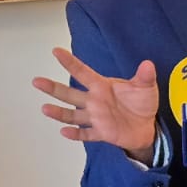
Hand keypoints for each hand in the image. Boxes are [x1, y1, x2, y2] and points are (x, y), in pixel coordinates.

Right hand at [33, 49, 159, 161]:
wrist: (146, 128)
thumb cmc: (142, 104)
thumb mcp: (146, 87)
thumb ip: (145, 77)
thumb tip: (148, 64)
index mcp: (102, 86)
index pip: (83, 72)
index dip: (70, 62)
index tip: (56, 52)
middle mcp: (94, 101)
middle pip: (70, 94)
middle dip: (53, 88)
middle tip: (38, 81)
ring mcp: (96, 118)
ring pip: (73, 115)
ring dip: (59, 112)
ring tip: (45, 109)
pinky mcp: (101, 133)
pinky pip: (85, 134)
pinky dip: (76, 134)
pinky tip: (65, 132)